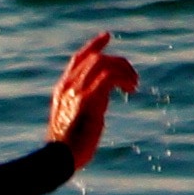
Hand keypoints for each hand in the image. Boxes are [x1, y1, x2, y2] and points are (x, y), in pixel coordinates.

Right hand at [45, 30, 140, 171]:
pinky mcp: (88, 98)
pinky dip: (123, 78)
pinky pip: (109, 76)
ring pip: (103, 63)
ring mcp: (76, 90)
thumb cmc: (68, 148)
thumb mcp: (74, 120)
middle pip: (95, 58)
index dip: (93, 46)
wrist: (59, 158)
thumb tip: (102, 101)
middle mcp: (68, 85)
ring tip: (134, 84)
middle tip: (133, 77)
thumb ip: (86, 104)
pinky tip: (131, 88)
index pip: (78, 58)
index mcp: (62, 89)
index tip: (107, 36)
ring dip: (123, 70)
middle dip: (118, 62)